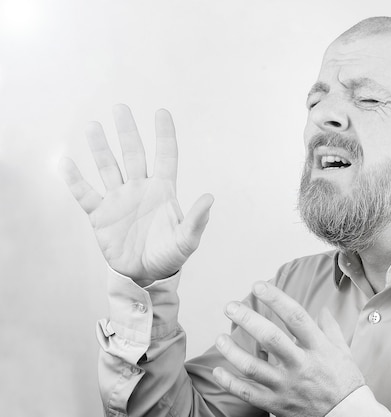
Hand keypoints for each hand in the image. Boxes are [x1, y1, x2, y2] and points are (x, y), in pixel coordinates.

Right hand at [59, 104, 213, 281]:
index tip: (161, 112)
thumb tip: (210, 198)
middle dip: (127, 131)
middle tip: (121, 107)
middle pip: (133, 154)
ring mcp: (119, 199)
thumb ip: (196, 220)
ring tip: (92, 126)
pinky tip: (66, 162)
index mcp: (164, 191)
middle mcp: (140, 189)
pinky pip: (85, 194)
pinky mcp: (100, 215)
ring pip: (108, 167)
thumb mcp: (187, 240)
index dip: (164, 134)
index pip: (165, 155)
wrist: (145, 275)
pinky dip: (75, 180)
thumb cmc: (170, 256)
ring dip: (100, 148)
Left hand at [213, 282, 364, 416]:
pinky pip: (248, 393)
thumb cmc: (346, 382)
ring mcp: (287, 386)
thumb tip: (321, 309)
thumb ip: (330, 328)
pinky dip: (230, 383)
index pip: (296, 317)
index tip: (259, 286)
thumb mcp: (344, 351)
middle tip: (231, 307)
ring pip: (254, 367)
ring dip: (233, 351)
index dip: (276, 299)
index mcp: (319, 348)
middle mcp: (301, 365)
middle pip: (271, 338)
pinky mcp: (277, 404)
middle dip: (248, 319)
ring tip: (220, 337)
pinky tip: (219, 370)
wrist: (347, 416)